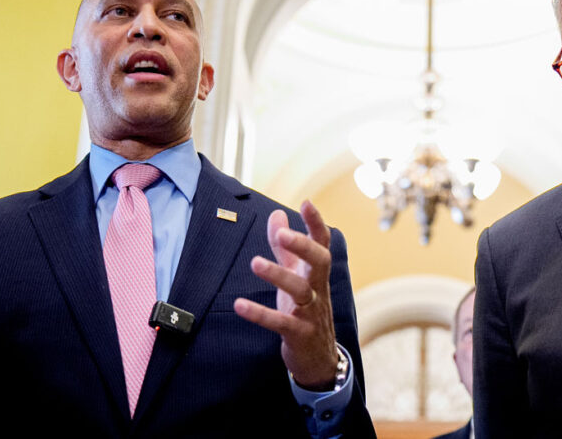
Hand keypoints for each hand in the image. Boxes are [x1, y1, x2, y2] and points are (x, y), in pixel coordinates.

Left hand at [234, 201, 338, 389]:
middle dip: (303, 247)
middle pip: (319, 262)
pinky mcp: (299, 334)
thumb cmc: (305, 311)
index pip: (322, 243)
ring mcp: (311, 313)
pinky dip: (261, 314)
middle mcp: (318, 289)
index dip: (315, 224)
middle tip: (284, 234)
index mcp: (316, 273)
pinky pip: (281, 322)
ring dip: (279, 276)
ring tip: (255, 263)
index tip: (306, 203)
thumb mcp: (296, 276)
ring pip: (301, 291)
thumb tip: (277, 213)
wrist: (319, 359)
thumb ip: (284, 247)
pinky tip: (239, 305)